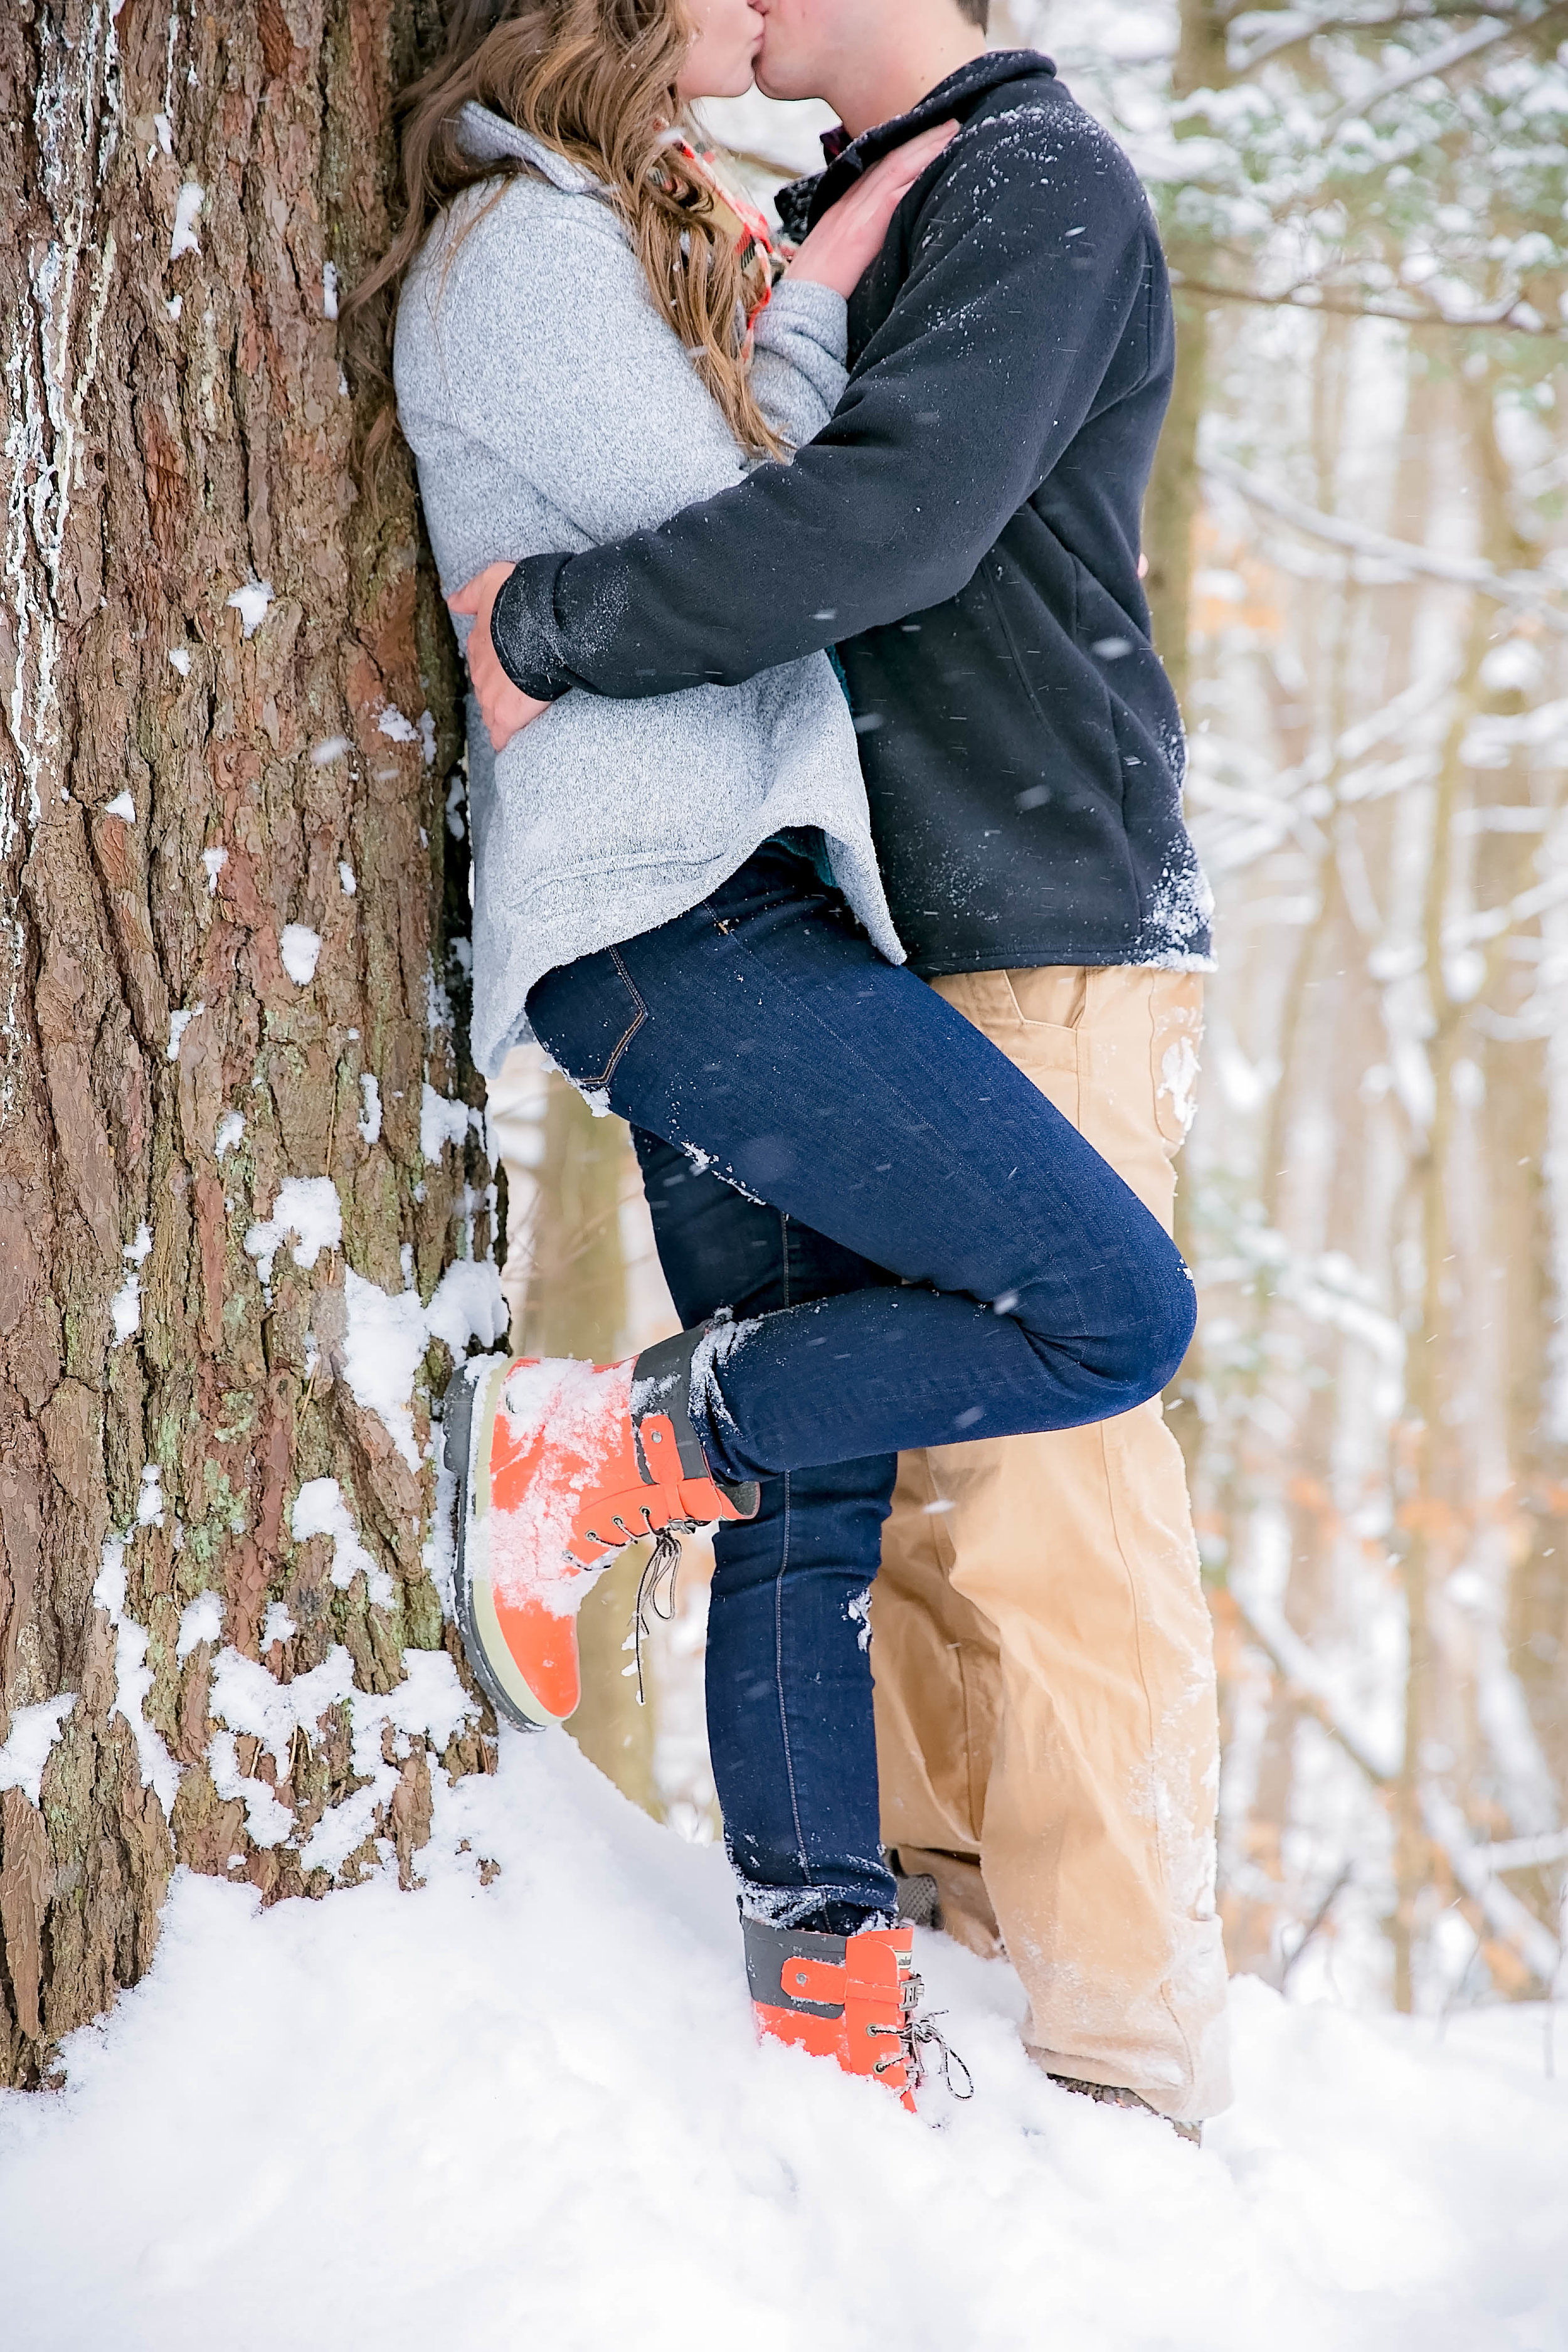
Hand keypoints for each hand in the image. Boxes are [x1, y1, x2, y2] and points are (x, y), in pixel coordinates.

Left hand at [448, 563, 552, 752]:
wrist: (541, 621)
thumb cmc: (519, 598)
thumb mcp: (491, 582)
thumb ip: (471, 594)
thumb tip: (453, 602)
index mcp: (478, 644)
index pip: (481, 662)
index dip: (494, 667)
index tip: (507, 668)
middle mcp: (480, 672)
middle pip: (486, 689)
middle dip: (499, 692)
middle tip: (520, 691)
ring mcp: (491, 695)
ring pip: (491, 712)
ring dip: (502, 715)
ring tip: (519, 717)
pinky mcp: (507, 715)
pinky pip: (502, 735)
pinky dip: (506, 738)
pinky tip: (512, 740)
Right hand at [784, 120, 958, 299]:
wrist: (797, 307)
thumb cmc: (814, 291)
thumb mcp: (835, 257)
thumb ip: (856, 242)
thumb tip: (875, 242)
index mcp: (843, 208)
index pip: (878, 168)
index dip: (904, 148)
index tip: (927, 133)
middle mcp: (849, 204)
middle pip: (890, 160)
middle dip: (921, 137)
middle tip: (950, 118)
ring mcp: (854, 215)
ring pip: (895, 168)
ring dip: (926, 148)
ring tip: (951, 129)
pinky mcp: (861, 232)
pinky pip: (893, 196)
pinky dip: (915, 177)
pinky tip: (936, 163)